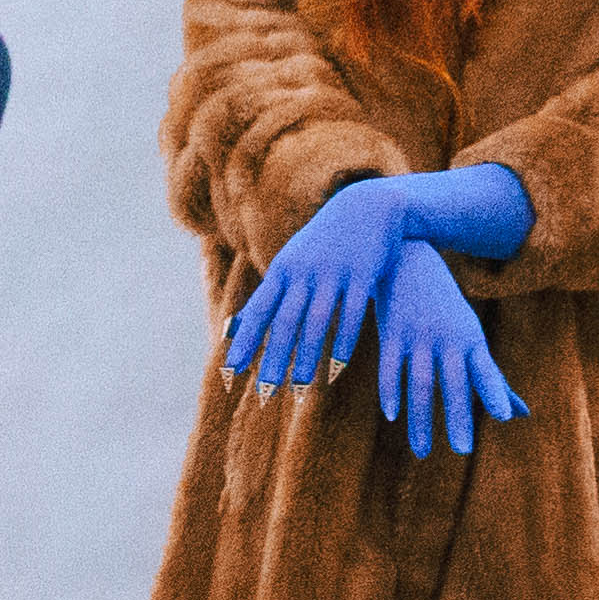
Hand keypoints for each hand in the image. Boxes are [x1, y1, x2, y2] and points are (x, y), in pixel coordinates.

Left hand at [222, 178, 413, 392]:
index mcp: (283, 270)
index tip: (231, 369)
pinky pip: (352, 314)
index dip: (246, 340)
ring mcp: (334, 273)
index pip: (259, 310)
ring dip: (308, 355)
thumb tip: (232, 326)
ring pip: (318, 320)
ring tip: (299, 386)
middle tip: (263, 392)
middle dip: (274, 357)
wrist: (367, 207)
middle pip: (286, 321)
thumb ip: (267, 294)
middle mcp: (305, 272)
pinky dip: (344, 341)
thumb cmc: (322, 243)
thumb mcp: (291, 262)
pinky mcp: (362, 275)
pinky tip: (337, 365)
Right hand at [370, 239, 522, 457]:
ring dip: (421, 420)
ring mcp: (418, 336)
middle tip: (464, 450)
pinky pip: (390, 368)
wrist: (407, 260)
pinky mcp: (391, 333)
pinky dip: (391, 392)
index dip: (494, 392)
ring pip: (420, 383)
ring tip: (423, 451)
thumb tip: (521, 415)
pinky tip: (392, 416)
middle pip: (453, 383)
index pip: (485, 371)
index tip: (503, 416)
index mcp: (471, 341)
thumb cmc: (446, 310)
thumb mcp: (472, 340)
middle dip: (459, 416)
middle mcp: (447, 339)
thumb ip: (494, 380)